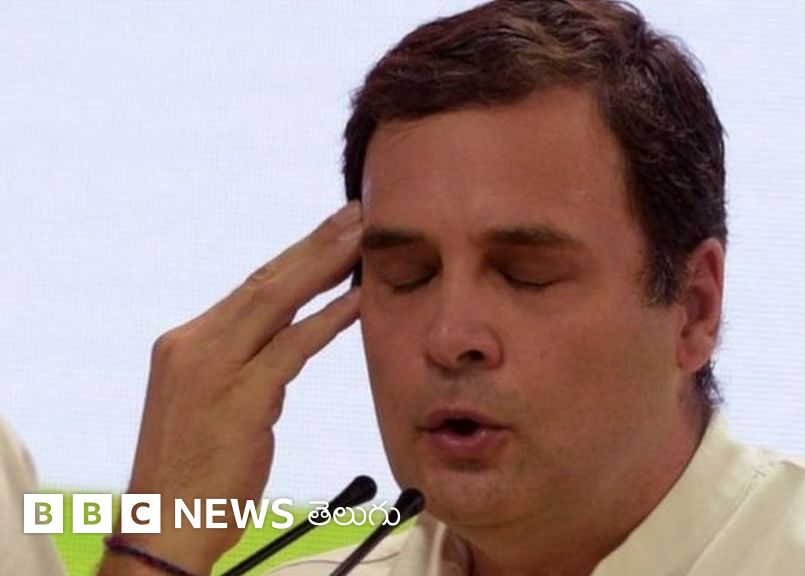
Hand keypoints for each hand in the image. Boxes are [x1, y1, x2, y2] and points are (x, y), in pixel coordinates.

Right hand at [100, 203, 361, 574]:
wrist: (164, 527)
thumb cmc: (192, 474)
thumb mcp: (212, 405)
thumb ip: (245, 366)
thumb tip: (286, 340)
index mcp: (185, 343)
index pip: (251, 288)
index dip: (296, 255)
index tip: (332, 229)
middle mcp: (193, 345)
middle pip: (265, 281)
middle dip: (316, 244)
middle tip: (355, 212)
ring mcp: (212, 370)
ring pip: (277, 302)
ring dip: (326, 266)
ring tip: (362, 238)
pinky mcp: (238, 400)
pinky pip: (292, 348)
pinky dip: (328, 320)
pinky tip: (358, 300)